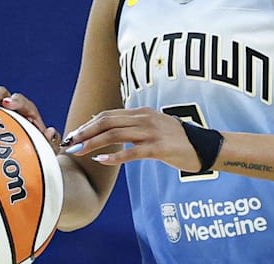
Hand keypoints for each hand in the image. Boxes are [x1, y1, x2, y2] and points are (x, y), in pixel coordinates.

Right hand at [0, 84, 61, 149]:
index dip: (16, 102)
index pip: (23, 103)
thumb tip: (50, 131)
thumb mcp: (46, 152)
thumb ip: (50, 143)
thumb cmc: (37, 153)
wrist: (27, 157)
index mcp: (29, 113)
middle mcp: (13, 107)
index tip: (8, 104)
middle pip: (3, 95)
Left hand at [60, 107, 201, 171]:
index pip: (107, 115)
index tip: (73, 134)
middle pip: (107, 122)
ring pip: (115, 135)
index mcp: (141, 113)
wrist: (204, 146)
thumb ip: (132, 125)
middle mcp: (144, 119)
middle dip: (85, 132)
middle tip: (69, 143)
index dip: (87, 124)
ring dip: (93, 143)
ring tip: (78, 151)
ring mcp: (151, 133)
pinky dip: (114, 156)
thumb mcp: (153, 126)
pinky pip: (132, 151)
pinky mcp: (158, 148)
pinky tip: (101, 161)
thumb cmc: (176, 139)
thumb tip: (105, 125)